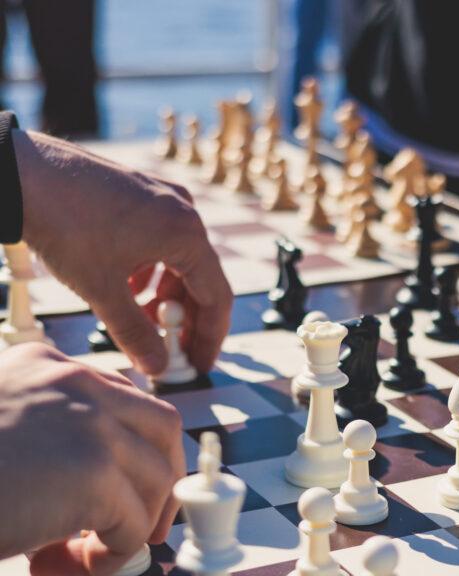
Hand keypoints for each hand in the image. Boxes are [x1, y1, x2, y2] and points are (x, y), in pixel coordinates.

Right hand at [0, 343, 183, 574]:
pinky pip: (133, 523)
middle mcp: (75, 382)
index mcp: (47, 364)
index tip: (132, 486)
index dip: (139, 448)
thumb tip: (103, 486)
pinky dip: (116, 552)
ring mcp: (89, 423)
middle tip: (147, 524)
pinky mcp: (92, 472)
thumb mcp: (1, 432)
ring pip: (154, 479)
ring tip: (88, 556)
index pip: (126, 398)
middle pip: (162, 427)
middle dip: (163, 479)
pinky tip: (71, 564)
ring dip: (135, 525)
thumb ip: (46, 435)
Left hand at [13, 130, 232, 374]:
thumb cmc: (66, 225)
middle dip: (185, 319)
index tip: (198, 364)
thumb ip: (134, 333)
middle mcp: (184, 213)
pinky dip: (152, 270)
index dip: (209, 337)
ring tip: (142, 321)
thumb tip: (158, 367)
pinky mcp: (142, 193)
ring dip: (166, 296)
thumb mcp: (101, 289)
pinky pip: (162, 241)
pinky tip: (125, 284)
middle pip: (201, 278)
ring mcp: (164, 199)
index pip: (216, 297)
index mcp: (186, 235)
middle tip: (170, 351)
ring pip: (180, 260)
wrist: (25, 173)